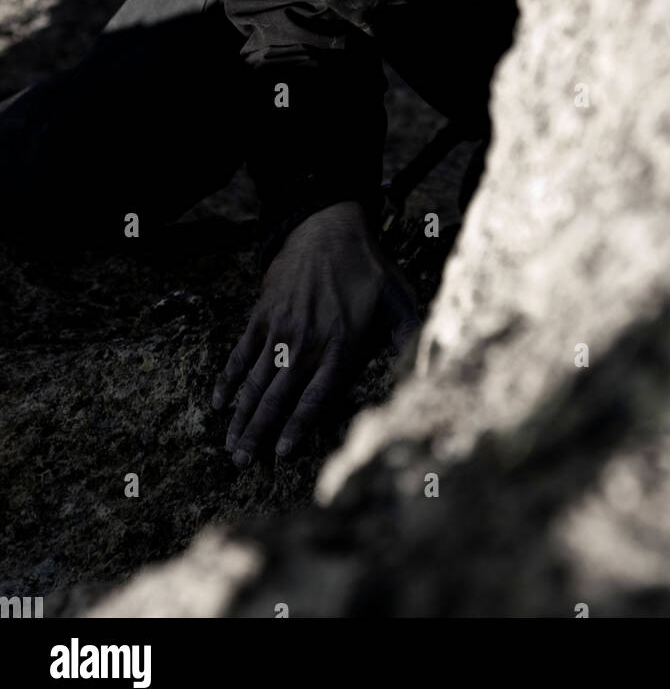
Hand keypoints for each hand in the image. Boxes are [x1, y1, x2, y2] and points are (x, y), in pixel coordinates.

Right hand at [211, 200, 419, 467]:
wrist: (328, 226)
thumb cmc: (368, 266)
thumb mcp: (398, 299)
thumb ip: (409, 336)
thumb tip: (432, 366)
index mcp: (340, 345)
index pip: (315, 396)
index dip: (297, 427)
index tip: (281, 454)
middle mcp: (307, 342)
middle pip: (277, 397)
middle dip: (259, 433)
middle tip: (243, 462)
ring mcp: (280, 329)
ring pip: (255, 380)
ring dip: (241, 415)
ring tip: (230, 445)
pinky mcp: (262, 314)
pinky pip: (240, 352)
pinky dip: (228, 378)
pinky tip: (218, 402)